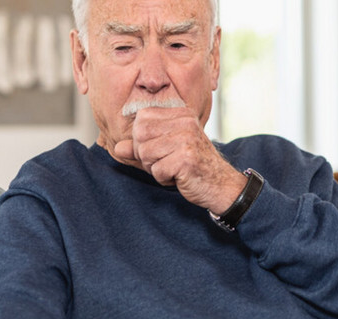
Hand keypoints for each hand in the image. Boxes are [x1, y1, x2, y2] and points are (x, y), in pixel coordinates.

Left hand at [112, 106, 245, 214]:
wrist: (221, 185)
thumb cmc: (192, 167)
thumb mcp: (165, 151)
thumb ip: (140, 148)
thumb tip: (116, 148)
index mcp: (180, 114)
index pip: (142, 118)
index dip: (142, 138)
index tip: (158, 150)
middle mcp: (184, 122)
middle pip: (140, 135)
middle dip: (145, 155)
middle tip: (164, 162)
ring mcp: (186, 139)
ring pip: (145, 153)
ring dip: (155, 168)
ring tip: (172, 169)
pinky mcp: (186, 158)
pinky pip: (157, 170)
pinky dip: (164, 179)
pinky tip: (179, 177)